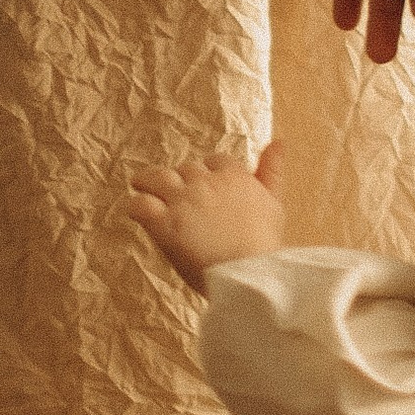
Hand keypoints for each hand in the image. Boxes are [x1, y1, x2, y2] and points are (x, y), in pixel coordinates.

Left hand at [126, 140, 286, 288]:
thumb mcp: (273, 201)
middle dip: (180, 181)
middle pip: (185, 169)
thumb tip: (278, 141)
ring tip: (141, 186)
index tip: (204, 186)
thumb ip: (272, 170)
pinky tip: (137, 213)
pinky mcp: (164, 222)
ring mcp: (182, 200)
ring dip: (147, 182)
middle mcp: (205, 182)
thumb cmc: (263, 244)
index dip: (207, 173)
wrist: (248, 274)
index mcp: (233, 175)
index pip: (214, 160)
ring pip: (156, 177)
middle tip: (176, 196)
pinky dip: (135, 207)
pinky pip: (140, 204)